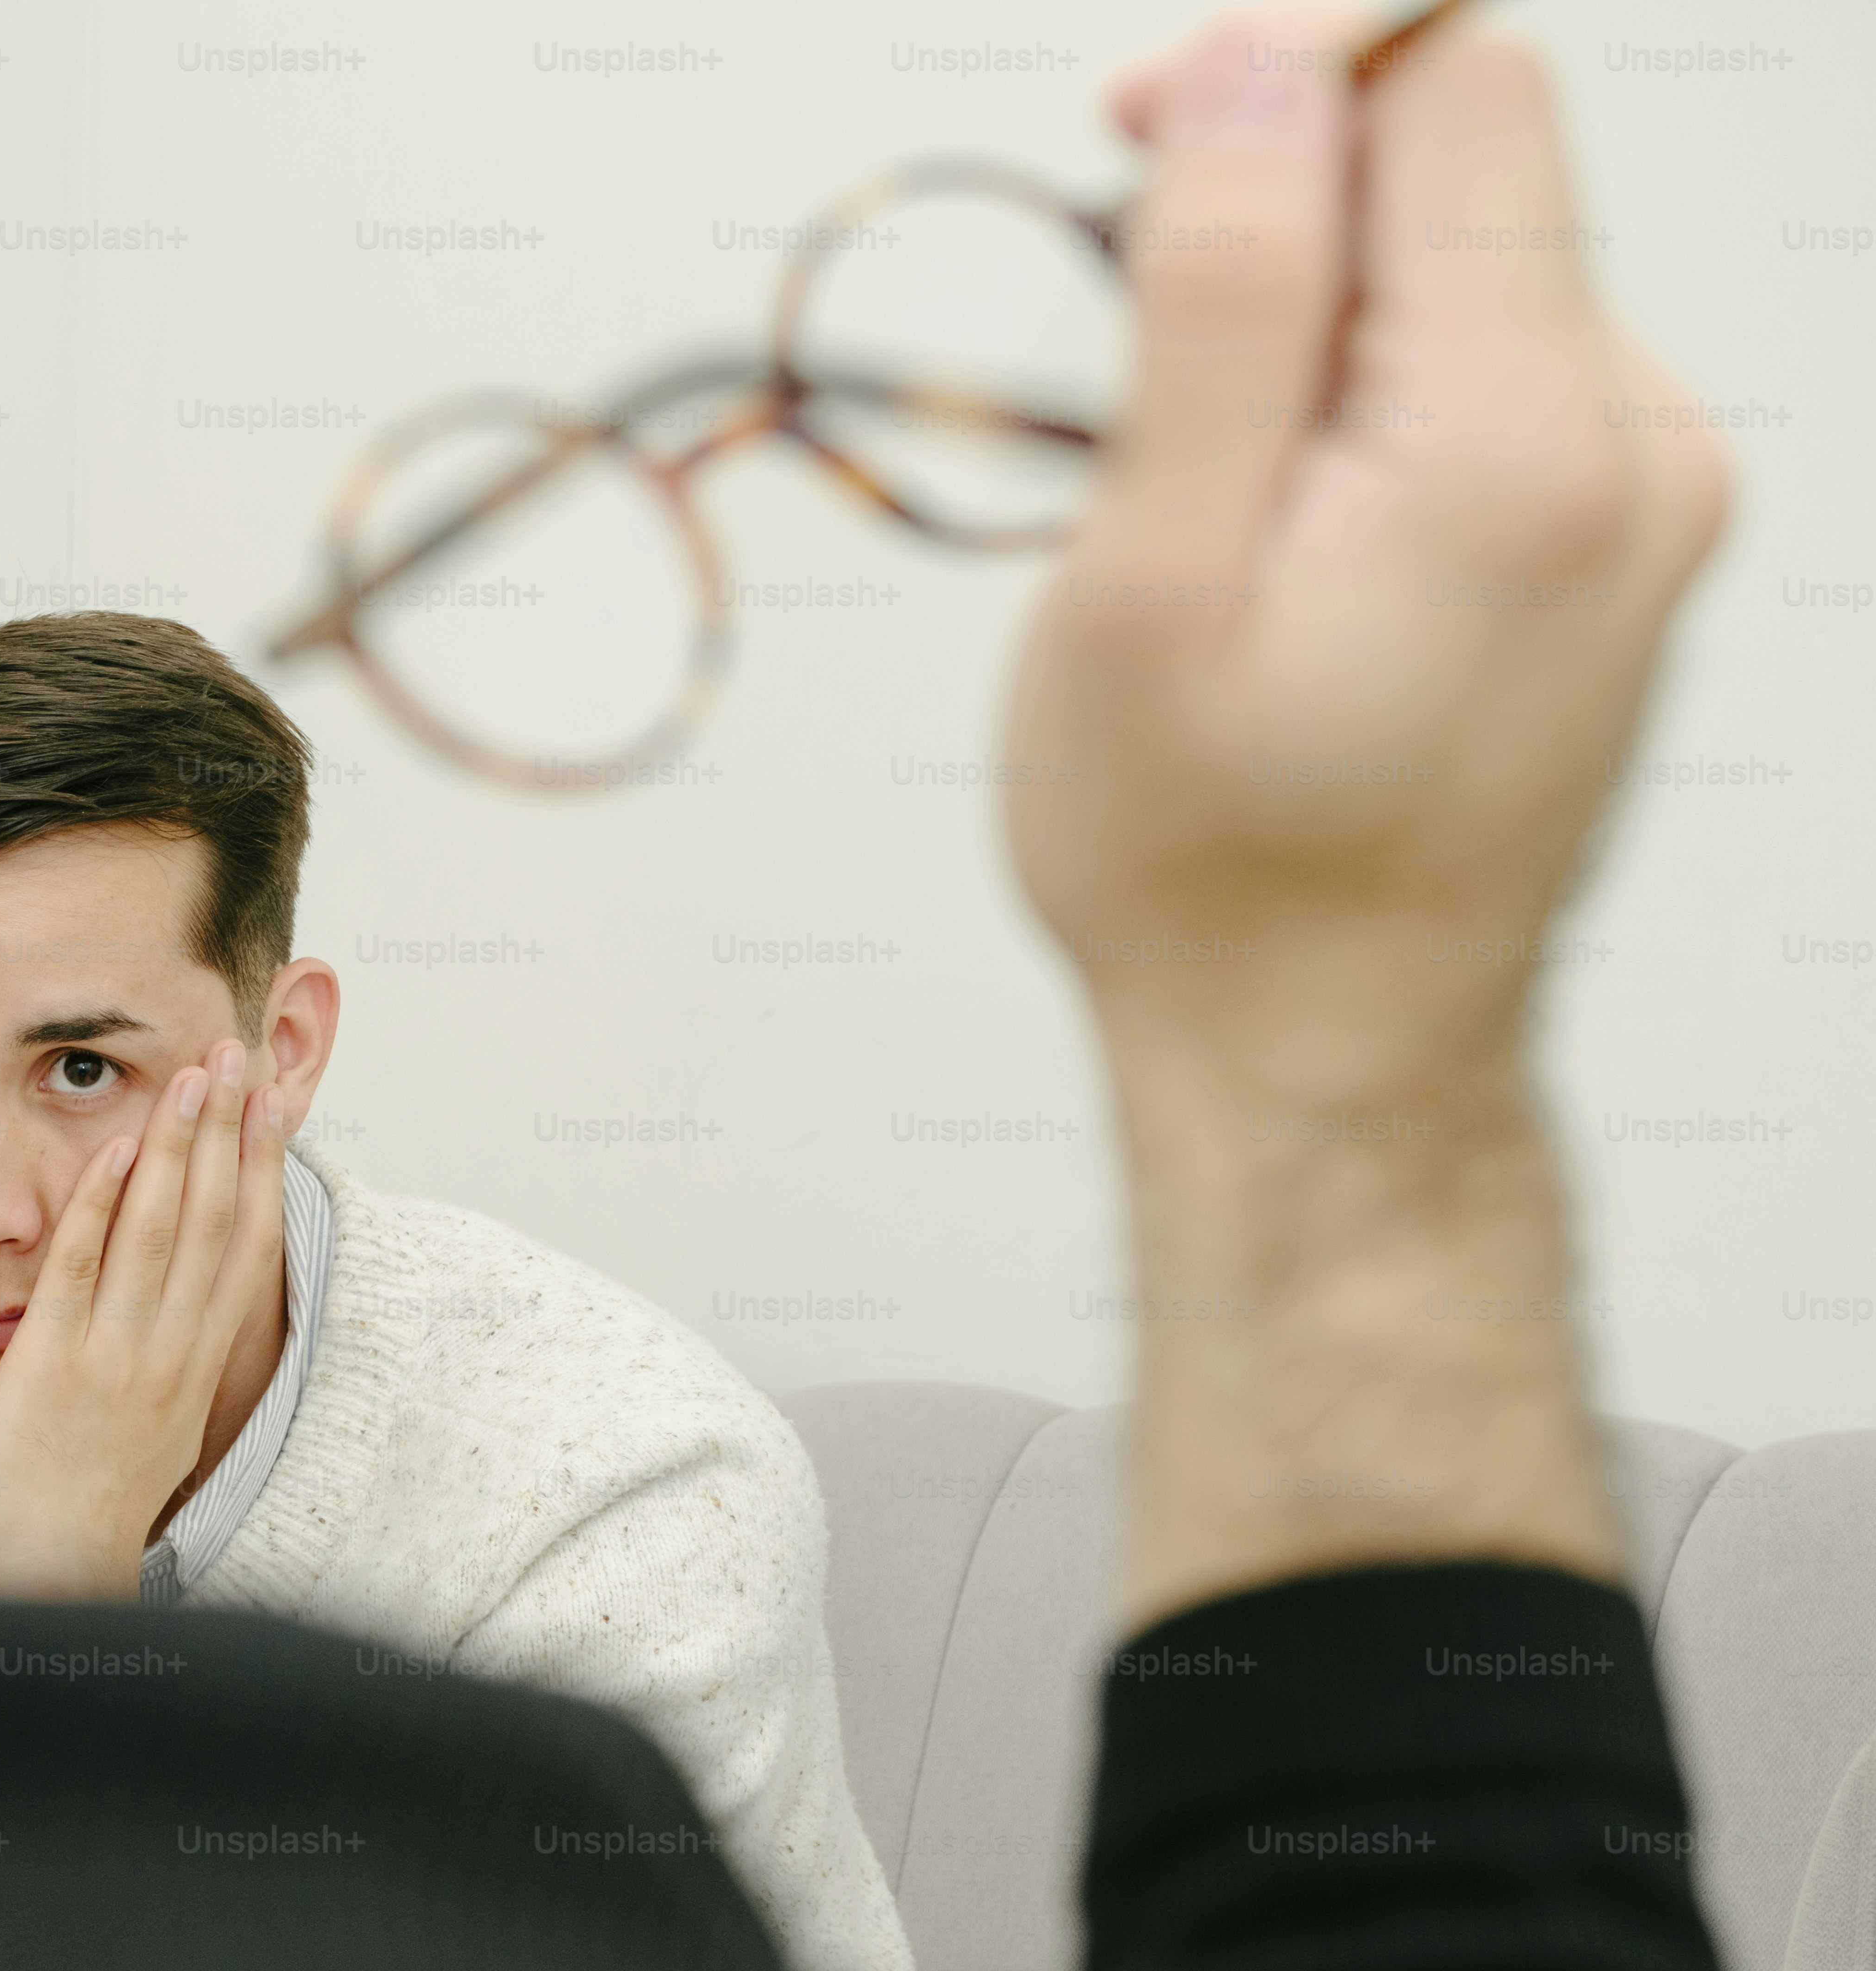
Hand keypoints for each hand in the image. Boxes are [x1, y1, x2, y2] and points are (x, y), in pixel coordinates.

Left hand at [0, 1042, 287, 1598]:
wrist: (51, 1572)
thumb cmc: (98, 1498)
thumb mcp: (165, 1421)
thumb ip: (180, 1355)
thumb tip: (203, 1307)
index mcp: (198, 1361)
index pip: (243, 1245)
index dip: (261, 1167)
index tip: (273, 1100)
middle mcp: (172, 1351)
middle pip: (211, 1222)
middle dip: (227, 1132)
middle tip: (236, 1053)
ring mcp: (118, 1355)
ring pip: (156, 1232)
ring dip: (176, 1148)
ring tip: (190, 1075)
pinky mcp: (55, 1363)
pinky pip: (82, 1271)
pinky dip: (100, 1207)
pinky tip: (114, 1150)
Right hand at [1008, 14, 1725, 1090]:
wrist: (1322, 1050)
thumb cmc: (1209, 866)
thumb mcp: (1146, 582)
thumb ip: (1219, 302)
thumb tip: (1257, 74)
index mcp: (1525, 444)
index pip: (1457, 82)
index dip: (1281, 69)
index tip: (1141, 145)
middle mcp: (1638, 444)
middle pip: (1466, 163)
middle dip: (1279, 212)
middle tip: (1142, 377)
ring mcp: (1650, 489)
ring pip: (1469, 264)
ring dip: (1312, 319)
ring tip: (1208, 497)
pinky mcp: (1625, 527)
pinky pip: (1494, 362)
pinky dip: (1368, 396)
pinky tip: (1287, 531)